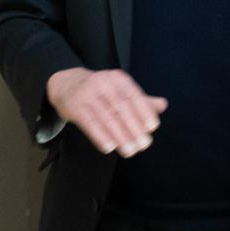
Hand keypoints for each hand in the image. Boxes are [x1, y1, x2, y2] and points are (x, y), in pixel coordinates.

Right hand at [46, 67, 166, 157]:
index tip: (153, 127)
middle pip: (121, 108)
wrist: (66, 83)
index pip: (134, 95)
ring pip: (107, 118)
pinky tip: (110, 148)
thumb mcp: (120, 89)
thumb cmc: (101, 90)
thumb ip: (142, 99)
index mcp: (118, 79)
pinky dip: (100, 136)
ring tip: (130, 151)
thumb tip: (164, 105)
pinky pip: (89, 124)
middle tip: (144, 145)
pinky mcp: (74, 107)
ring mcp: (87, 95)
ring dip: (120, 136)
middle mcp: (103, 84)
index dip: (144, 111)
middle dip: (134, 128)